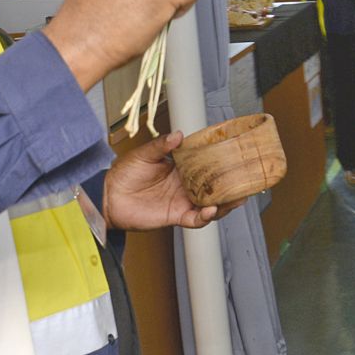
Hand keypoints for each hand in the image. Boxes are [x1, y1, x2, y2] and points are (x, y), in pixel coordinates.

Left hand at [104, 131, 226, 230]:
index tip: (234, 157)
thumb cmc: (123, 174)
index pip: (206, 166)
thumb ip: (161, 146)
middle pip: (215, 187)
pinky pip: (195, 219)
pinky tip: (211, 210)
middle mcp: (186, 186)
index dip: (221, 164)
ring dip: (225, 204)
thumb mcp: (144, 154)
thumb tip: (179, 135)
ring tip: (237, 198)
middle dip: (231, 186)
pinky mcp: (176, 216)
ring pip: (211, 205)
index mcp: (181, 169)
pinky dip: (205, 217)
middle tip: (246, 181)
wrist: (108, 196)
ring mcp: (182, 201)